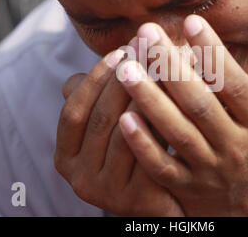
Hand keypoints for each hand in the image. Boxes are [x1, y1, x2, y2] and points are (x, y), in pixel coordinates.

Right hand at [55, 47, 183, 215]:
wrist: (163, 195)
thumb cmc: (137, 149)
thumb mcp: (113, 124)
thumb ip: (102, 98)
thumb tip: (100, 63)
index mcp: (67, 157)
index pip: (75, 111)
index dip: (96, 78)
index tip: (120, 50)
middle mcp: (80, 178)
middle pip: (101, 119)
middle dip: (125, 78)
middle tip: (149, 47)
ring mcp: (107, 193)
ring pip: (127, 132)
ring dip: (147, 93)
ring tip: (168, 64)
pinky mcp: (136, 200)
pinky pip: (151, 152)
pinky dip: (163, 119)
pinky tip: (180, 95)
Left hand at [117, 15, 247, 215]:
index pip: (236, 84)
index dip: (213, 52)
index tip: (190, 21)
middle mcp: (237, 149)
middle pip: (199, 104)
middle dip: (170, 66)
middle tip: (145, 33)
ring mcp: (209, 171)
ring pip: (176, 133)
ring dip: (149, 99)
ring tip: (125, 66)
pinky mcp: (186, 187)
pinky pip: (161, 167)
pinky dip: (142, 144)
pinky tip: (123, 117)